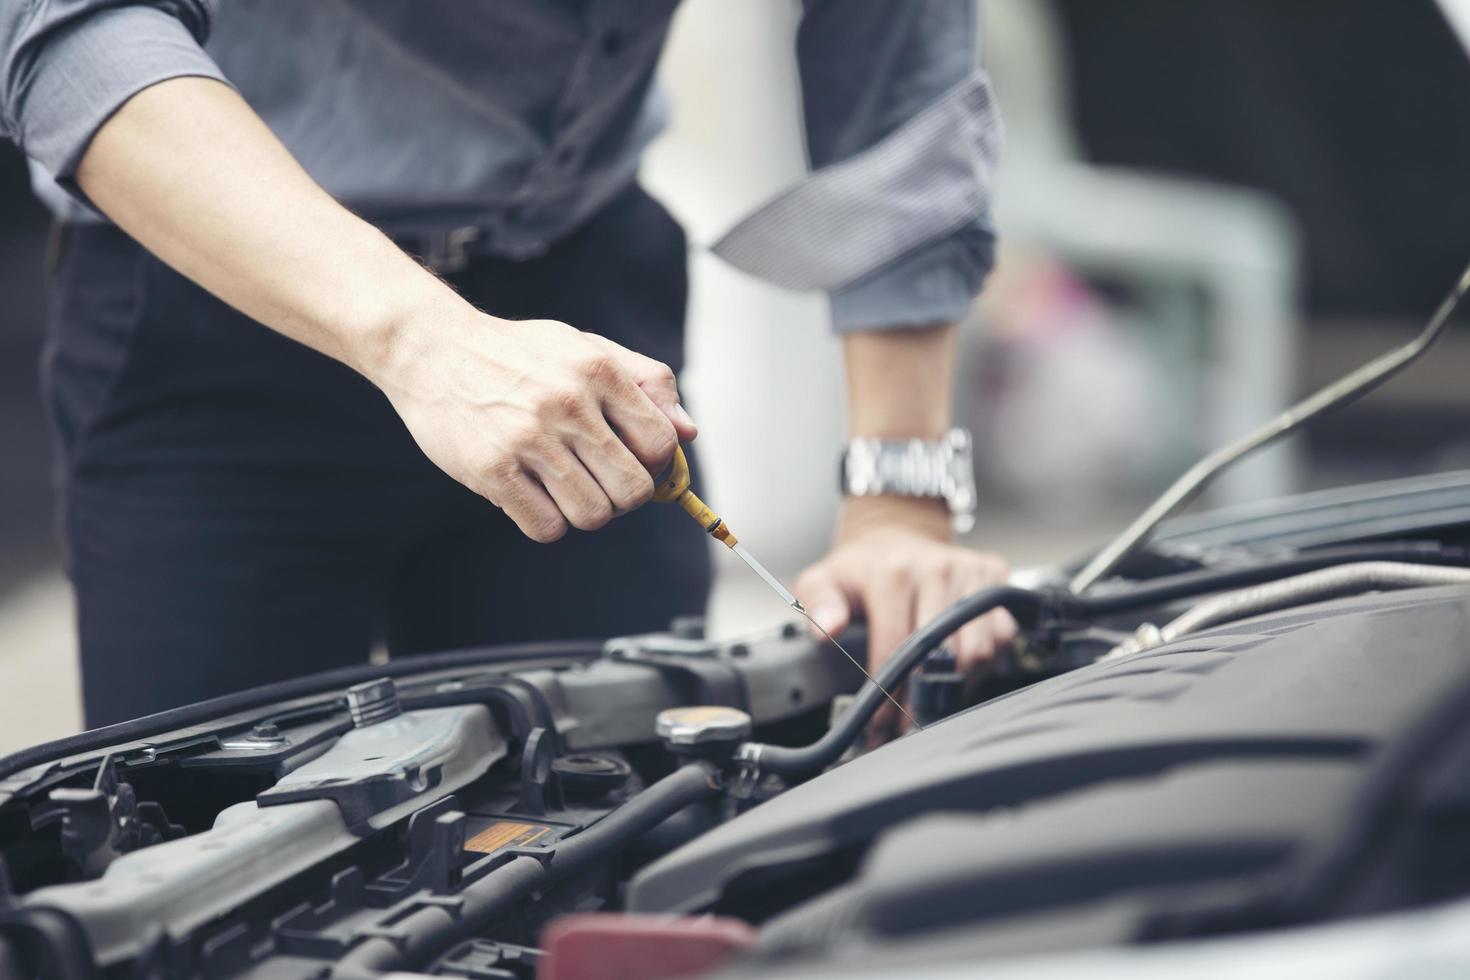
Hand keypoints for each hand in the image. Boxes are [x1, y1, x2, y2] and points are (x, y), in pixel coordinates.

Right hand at [373, 302, 696, 541]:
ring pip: (593, 515)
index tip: (633, 460)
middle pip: (633, 490)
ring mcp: (528, 438)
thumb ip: (646, 382)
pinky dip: (547, 522)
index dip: (655, 464)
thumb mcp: (586, 347)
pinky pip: (546, 528)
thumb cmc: (518, 355)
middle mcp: (568, 403)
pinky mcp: (492, 469)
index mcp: (598, 370)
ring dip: (585, 512)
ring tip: (565, 488)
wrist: (432, 349)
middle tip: (602, 481)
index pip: (660, 444)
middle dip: (625, 497)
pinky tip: (533, 496)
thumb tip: (687, 433)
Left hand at [794, 496, 1015, 738]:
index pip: (897, 648)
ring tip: (932, 704)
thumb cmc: (861, 568)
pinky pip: (1002, 634)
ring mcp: (971, 572)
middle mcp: (938, 569)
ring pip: (978, 650)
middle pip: (943, 655)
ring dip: (957, 686)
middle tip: (909, 726)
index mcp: (894, 573)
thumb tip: (827, 629)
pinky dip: (984, 663)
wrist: (895, 535)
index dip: (888, 694)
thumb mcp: (822, 580)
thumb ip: (817, 605)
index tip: (879, 725)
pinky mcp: (995, 578)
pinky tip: (958, 672)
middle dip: (925, 700)